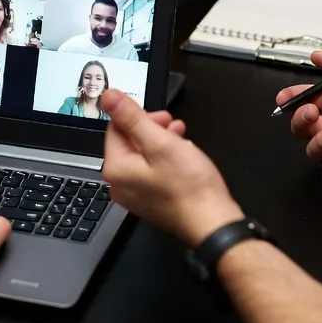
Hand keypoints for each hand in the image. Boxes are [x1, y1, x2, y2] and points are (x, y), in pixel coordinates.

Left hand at [101, 90, 243, 247]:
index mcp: (116, 169)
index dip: (140, 117)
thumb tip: (109, 98)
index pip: (115, 128)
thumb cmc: (190, 188)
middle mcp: (121, 185)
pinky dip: (167, 161)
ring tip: (183, 142)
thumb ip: (132, 118)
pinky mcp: (152, 202)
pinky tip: (184, 160)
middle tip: (174, 128)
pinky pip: (153, 173)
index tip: (161, 117)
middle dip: (153, 130)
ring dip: (163, 144)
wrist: (212, 224)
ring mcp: (136, 196)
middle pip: (129, 143)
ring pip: (143, 157)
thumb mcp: (160, 143)